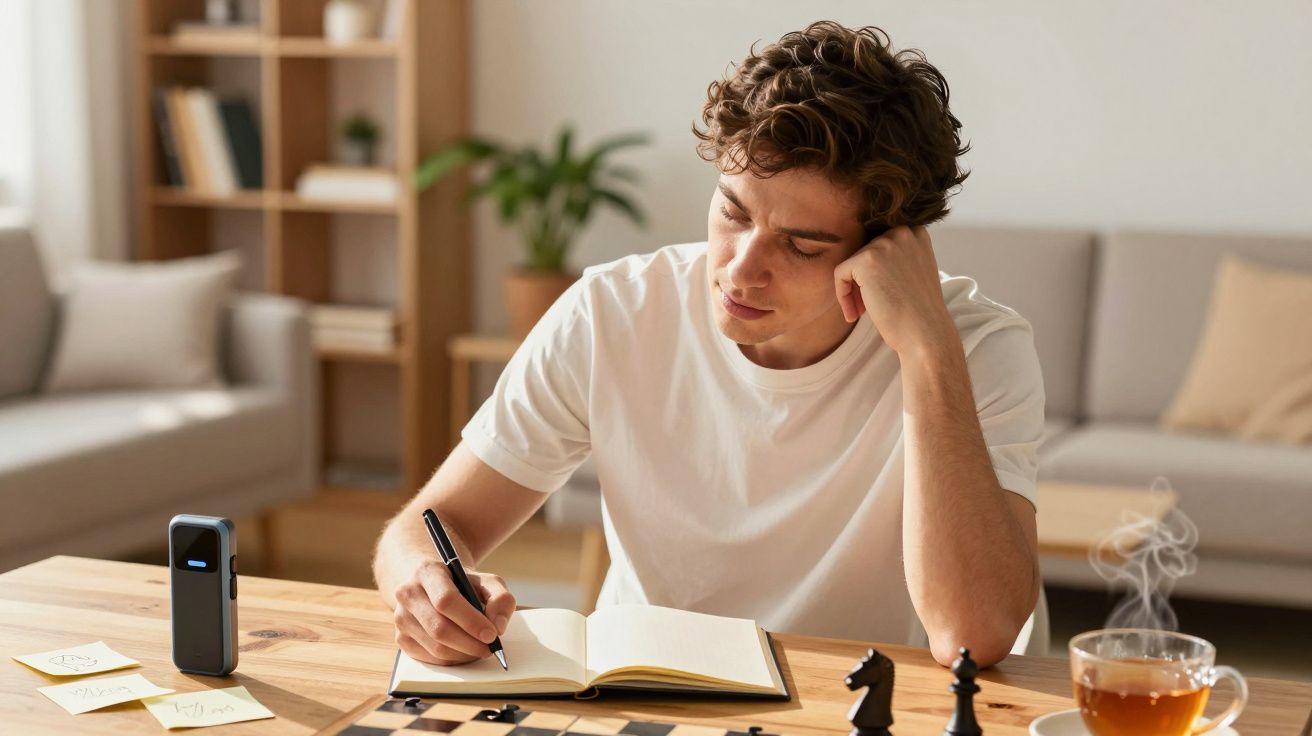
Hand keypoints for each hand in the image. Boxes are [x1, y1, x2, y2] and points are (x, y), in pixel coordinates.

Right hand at [390, 558, 515, 664]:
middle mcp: (408, 593)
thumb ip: (500, 598)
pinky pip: (429, 658)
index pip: (446, 600)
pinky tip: (464, 651)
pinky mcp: (401, 638)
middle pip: (439, 628)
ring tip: (480, 648)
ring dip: (463, 654)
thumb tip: (498, 626)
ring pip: (435, 647)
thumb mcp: (485, 581)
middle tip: (490, 647)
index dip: (471, 621)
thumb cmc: (461, 583)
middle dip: (469, 643)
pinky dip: (452, 659)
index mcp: (428, 572)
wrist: (430, 584)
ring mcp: (401, 617)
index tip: (492, 634)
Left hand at [833, 225, 955, 355]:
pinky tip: (854, 314)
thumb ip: (897, 257)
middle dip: (862, 280)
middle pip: (865, 252)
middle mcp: (902, 232)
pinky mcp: (867, 260)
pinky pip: (840, 273)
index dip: (875, 272)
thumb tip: (865, 259)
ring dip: (852, 290)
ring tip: (861, 312)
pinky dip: (842, 295)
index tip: (880, 293)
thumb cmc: (919, 311)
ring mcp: (885, 244)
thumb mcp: (915, 272)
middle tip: (868, 306)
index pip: (880, 245)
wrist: (926, 333)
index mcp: (916, 233)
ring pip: (852, 264)